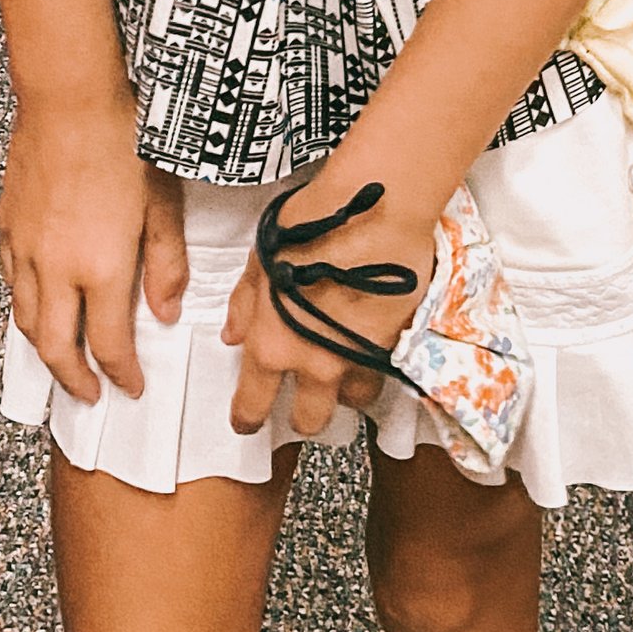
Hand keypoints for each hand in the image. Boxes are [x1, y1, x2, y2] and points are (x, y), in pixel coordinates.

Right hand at [0, 100, 188, 406]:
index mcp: (100, 266)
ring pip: (24, 319)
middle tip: (90, 394)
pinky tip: (37, 302)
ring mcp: (26, 248)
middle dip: (73, 381)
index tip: (130, 386)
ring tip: (63, 360)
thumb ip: (165, 264)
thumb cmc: (122, 137)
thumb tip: (166, 310)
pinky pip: (10, 282)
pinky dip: (24, 306)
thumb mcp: (163, 203)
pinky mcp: (8, 226)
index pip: (108, 343)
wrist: (70, 96)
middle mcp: (56, 267)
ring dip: (44, 350)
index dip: (121, 373)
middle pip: (55, 347)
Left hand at [224, 156, 438, 440]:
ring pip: (355, 399)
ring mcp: (361, 355)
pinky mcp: (398, 339)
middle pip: (309, 420)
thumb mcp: (261, 260)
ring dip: (345, 390)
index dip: (247, 418)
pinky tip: (374, 341)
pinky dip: (377, 361)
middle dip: (302, 418)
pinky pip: (386, 366)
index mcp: (274, 345)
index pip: (253, 404)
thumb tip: (233, 335)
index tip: (246, 421)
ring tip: (342, 370)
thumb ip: (245, 305)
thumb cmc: (312, 223)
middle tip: (302, 406)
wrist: (376, 210)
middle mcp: (318, 362)